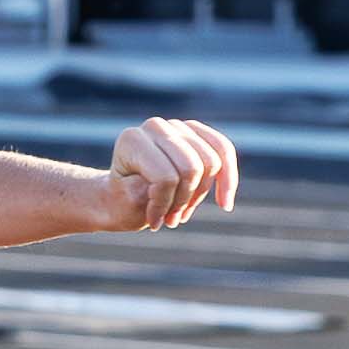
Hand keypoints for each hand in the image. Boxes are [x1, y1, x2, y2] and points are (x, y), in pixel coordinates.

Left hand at [102, 117, 238, 231]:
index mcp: (132, 141)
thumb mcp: (126, 207)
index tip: (153, 222)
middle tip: (170, 219)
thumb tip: (170, 177)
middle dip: (184, 200)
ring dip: (199, 196)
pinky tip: (224, 204)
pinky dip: (227, 177)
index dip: (164, 205)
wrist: (121, 197)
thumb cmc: (122, 204)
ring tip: (181, 213)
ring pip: (211, 162)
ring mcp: (177, 126)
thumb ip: (145, 192)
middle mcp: (155, 127)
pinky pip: (224, 151)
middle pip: (193, 168)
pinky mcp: (196, 131)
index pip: (165, 177)